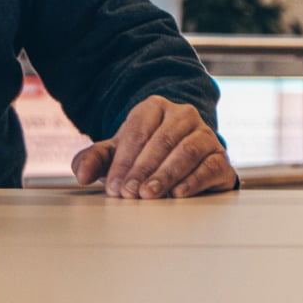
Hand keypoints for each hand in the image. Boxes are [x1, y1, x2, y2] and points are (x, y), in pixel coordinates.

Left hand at [72, 96, 237, 199]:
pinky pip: (209, 165)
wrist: (179, 161)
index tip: (114, 186)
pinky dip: (194, 180)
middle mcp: (183, 115)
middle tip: (130, 193)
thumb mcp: (115, 155)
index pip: (138, 132)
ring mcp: (205, 134)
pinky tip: (178, 193)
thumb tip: (82, 175)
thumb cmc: (142, 156)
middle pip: (163, 141)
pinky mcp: (220, 156)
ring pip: (187, 151)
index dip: (124, 161)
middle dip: (143, 169)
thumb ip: (93, 160)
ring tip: (149, 194)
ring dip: (166, 174)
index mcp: (155, 107)